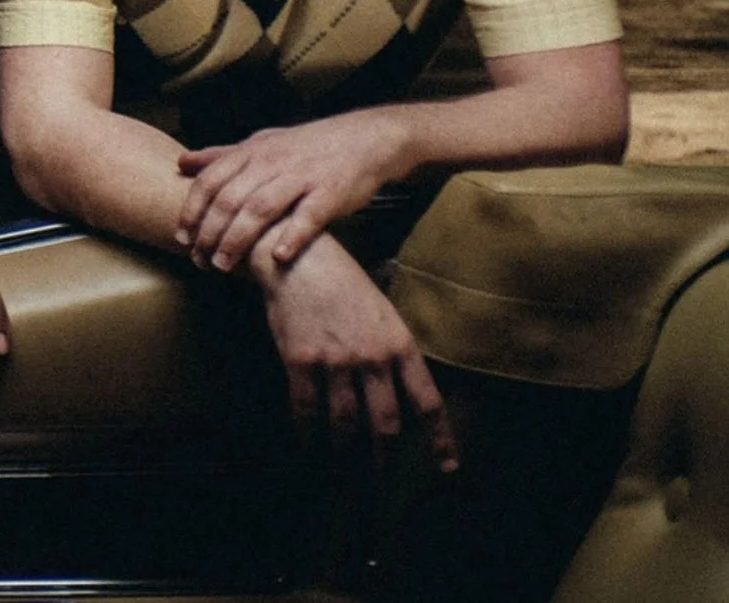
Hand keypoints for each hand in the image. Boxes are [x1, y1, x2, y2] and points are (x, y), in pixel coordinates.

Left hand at [175, 113, 407, 271]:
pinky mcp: (331, 192)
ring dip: (238, 238)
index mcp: (252, 152)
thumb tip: (181, 162)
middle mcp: (272, 162)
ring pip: (261, 207)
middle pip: (230, 198)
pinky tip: (278, 257)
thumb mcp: (261, 143)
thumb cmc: (306, 147)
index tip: (182, 237)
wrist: (366, 138)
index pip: (210, 180)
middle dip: (210, 232)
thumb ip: (222, 156)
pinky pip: (309, 215)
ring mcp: (302, 176)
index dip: (193, 209)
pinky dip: (292, 235)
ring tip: (224, 264)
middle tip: (199, 260)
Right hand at [255, 233, 456, 471]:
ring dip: (345, 456)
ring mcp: (336, 361)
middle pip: (385, 424)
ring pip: (345, 423)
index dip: (439, 439)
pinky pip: (307, 408)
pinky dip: (308, 433)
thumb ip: (392, 351)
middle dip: (383, 459)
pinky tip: (308, 446)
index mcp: (400, 345)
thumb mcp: (382, 312)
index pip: (427, 402)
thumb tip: (397, 391)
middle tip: (380, 485)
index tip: (447, 468)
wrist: (296, 257)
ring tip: (343, 476)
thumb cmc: (341, 282)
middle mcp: (373, 358)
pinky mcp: (301, 360)